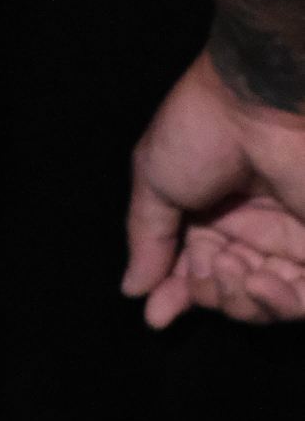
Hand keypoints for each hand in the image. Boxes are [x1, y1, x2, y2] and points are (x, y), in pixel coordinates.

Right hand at [123, 47, 304, 326]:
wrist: (256, 106)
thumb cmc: (198, 133)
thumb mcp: (154, 179)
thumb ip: (147, 238)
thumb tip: (133, 289)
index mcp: (206, 213)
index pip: (192, 271)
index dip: (175, 295)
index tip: (157, 314)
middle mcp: (246, 231)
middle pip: (227, 294)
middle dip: (208, 295)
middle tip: (203, 272)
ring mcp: (285, 241)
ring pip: (264, 304)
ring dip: (241, 303)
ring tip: (231, 272)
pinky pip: (303, 298)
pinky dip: (278, 303)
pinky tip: (256, 282)